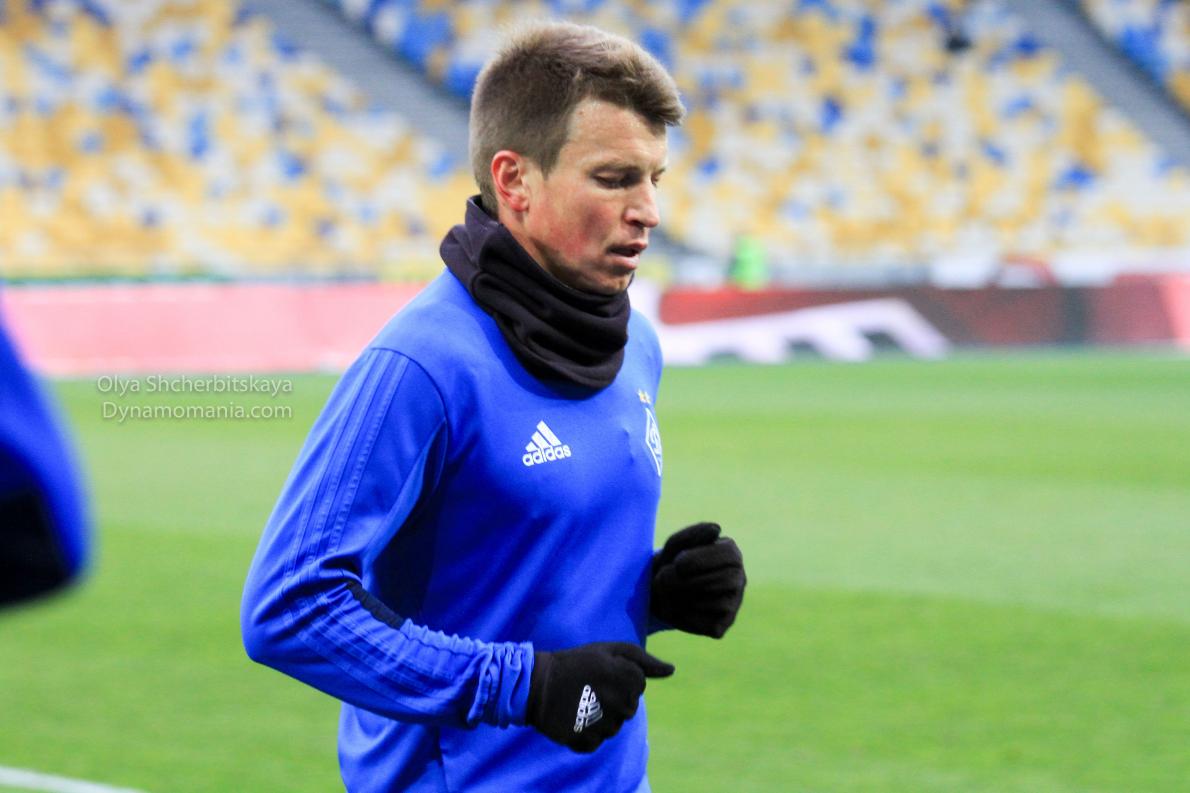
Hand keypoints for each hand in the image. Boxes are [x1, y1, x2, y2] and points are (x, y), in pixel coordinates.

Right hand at [526, 641, 673, 752]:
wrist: (536, 683)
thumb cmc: (576, 662)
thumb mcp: (609, 650)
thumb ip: (643, 660)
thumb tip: (672, 670)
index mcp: (629, 679)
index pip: (638, 685)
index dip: (620, 677)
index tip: (601, 672)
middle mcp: (621, 704)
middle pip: (629, 708)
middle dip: (613, 697)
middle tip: (590, 686)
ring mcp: (605, 725)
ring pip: (614, 726)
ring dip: (601, 716)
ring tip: (580, 700)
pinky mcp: (587, 741)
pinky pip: (597, 741)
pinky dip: (587, 732)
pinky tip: (574, 716)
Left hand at [650, 522, 745, 637]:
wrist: (654, 593)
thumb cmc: (670, 564)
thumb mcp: (675, 545)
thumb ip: (693, 534)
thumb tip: (716, 529)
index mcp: (730, 553)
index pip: (729, 556)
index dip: (701, 560)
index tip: (678, 563)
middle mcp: (738, 578)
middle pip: (725, 580)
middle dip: (688, 581)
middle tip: (662, 579)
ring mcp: (732, 604)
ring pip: (717, 603)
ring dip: (683, 597)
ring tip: (664, 591)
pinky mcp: (720, 626)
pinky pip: (708, 624)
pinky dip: (685, 616)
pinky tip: (673, 607)